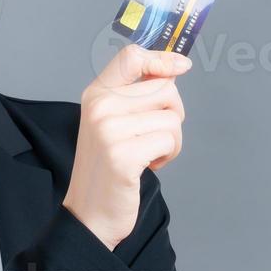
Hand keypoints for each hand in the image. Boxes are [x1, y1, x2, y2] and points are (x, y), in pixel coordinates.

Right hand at [62, 43, 188, 250]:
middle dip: (171, 114)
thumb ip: (135, 96)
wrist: (89, 214)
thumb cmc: (107, 169)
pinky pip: (170, 140)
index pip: (131, 56)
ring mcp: (109, 130)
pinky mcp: (123, 154)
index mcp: (95, 94)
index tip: (181, 66)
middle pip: (165, 88)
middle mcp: (100, 106)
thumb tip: (173, 68)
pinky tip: (147, 166)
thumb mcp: (112, 123)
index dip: (162, 58)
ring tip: (148, 154)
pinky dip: (168, 156)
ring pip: (172, 117)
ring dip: (171, 140)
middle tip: (151, 137)